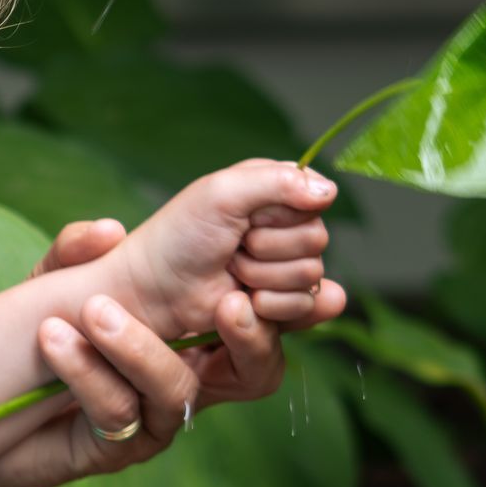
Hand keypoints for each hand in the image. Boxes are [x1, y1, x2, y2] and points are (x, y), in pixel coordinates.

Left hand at [101, 161, 345, 341]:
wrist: (155, 289)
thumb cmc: (180, 235)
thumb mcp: (221, 193)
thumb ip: (277, 182)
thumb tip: (330, 190)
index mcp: (275, 187)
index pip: (315, 197)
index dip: (280, 213)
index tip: (244, 217)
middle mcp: (285, 223)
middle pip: (316, 239)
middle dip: (268, 248)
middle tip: (232, 247)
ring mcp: (284, 262)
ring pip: (310, 274)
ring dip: (263, 275)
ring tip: (231, 269)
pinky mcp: (280, 299)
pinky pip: (302, 304)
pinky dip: (269, 304)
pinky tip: (240, 296)